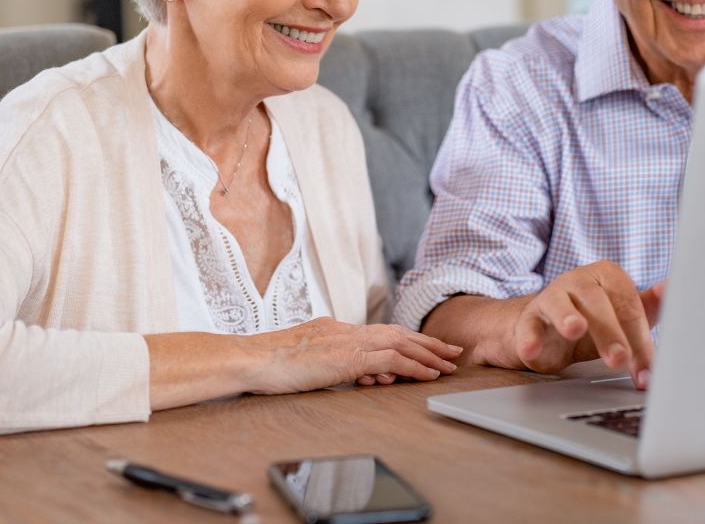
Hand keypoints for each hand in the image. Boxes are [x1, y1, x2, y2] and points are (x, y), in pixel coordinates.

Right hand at [244, 318, 461, 393]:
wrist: (252, 359)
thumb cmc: (270, 365)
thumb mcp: (307, 361)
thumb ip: (332, 363)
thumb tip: (357, 373)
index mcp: (336, 330)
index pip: (381, 332)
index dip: (408, 339)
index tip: (427, 348)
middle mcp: (347, 330)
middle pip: (397, 333)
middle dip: (427, 343)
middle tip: (452, 351)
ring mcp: (348, 342)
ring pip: (400, 344)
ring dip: (428, 354)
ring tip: (448, 364)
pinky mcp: (348, 358)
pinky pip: (390, 360)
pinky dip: (413, 366)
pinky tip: (428, 374)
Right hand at [513, 261, 664, 386]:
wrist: (549, 330)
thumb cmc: (594, 320)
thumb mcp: (623, 316)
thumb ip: (648, 307)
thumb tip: (669, 290)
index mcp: (608, 276)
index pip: (628, 304)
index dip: (640, 338)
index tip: (647, 371)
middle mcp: (579, 280)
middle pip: (597, 301)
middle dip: (610, 332)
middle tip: (620, 359)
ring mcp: (551, 296)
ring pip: (559, 303)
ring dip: (567, 316)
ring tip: (575, 329)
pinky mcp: (529, 317)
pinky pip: (528, 325)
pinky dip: (528, 338)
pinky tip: (531, 350)